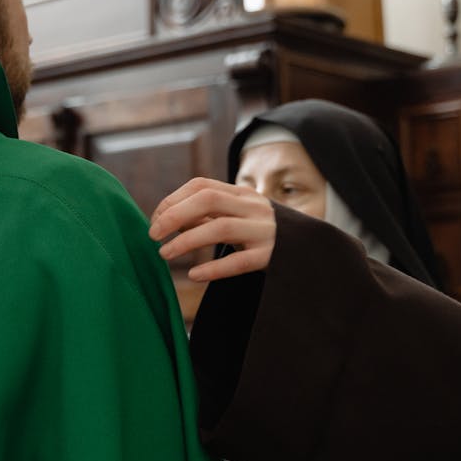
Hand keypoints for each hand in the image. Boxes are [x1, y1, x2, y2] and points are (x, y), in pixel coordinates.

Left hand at [148, 178, 275, 281]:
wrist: (307, 251)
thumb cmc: (260, 234)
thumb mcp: (236, 217)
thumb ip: (206, 216)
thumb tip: (166, 221)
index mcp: (242, 194)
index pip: (202, 185)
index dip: (173, 200)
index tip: (155, 220)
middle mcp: (254, 207)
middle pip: (209, 200)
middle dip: (175, 215)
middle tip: (153, 235)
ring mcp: (264, 231)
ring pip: (221, 228)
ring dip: (187, 240)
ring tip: (165, 254)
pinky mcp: (271, 257)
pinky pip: (239, 261)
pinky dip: (214, 268)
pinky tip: (194, 275)